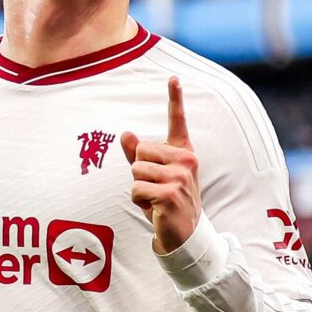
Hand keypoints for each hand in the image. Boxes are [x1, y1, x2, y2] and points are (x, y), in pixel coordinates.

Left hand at [121, 76, 201, 253]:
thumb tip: (125, 133)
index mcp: (182, 153)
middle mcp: (185, 161)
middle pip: (140, 151)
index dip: (175, 98)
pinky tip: (155, 210)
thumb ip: (138, 154)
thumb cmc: (167, 200)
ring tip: (156, 199)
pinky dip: (138, 201)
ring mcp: (179, 177)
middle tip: (156, 189)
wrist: (184, 234)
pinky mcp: (170, 194)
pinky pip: (136, 189)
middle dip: (139, 172)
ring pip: (136, 171)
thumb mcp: (153, 175)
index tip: (173, 78)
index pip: (177, 121)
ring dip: (138, 189)